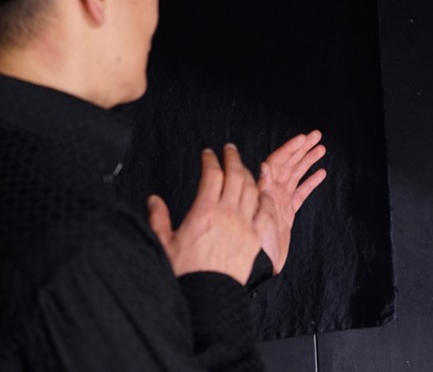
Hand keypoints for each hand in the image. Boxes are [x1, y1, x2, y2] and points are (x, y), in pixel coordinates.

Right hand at [148, 144, 261, 284]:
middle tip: (229, 149)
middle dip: (232, 158)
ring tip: (243, 166)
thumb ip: (159, 218)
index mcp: (204, 211)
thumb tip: (153, 199)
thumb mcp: (164, 243)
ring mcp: (245, 224)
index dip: (211, 159)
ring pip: (252, 189)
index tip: (208, 153)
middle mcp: (228, 213)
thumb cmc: (185, 272)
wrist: (208, 296)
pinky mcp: (256, 238)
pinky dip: (266, 197)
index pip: (211, 174)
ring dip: (249, 173)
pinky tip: (264, 191)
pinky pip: (266, 211)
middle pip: (235, 175)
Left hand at [253, 129, 326, 274]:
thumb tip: (264, 166)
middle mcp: (272, 194)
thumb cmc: (254, 247)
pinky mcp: (287, 214)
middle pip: (288, 165)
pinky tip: (321, 173)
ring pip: (296, 176)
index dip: (290, 149)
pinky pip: (300, 194)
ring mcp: (280, 203)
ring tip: (321, 149)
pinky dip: (310, 182)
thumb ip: (262, 192)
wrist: (258, 270)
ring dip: (307, 162)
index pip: (277, 163)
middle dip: (303, 150)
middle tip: (317, 136)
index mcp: (264, 192)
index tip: (304, 138)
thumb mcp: (257, 218)